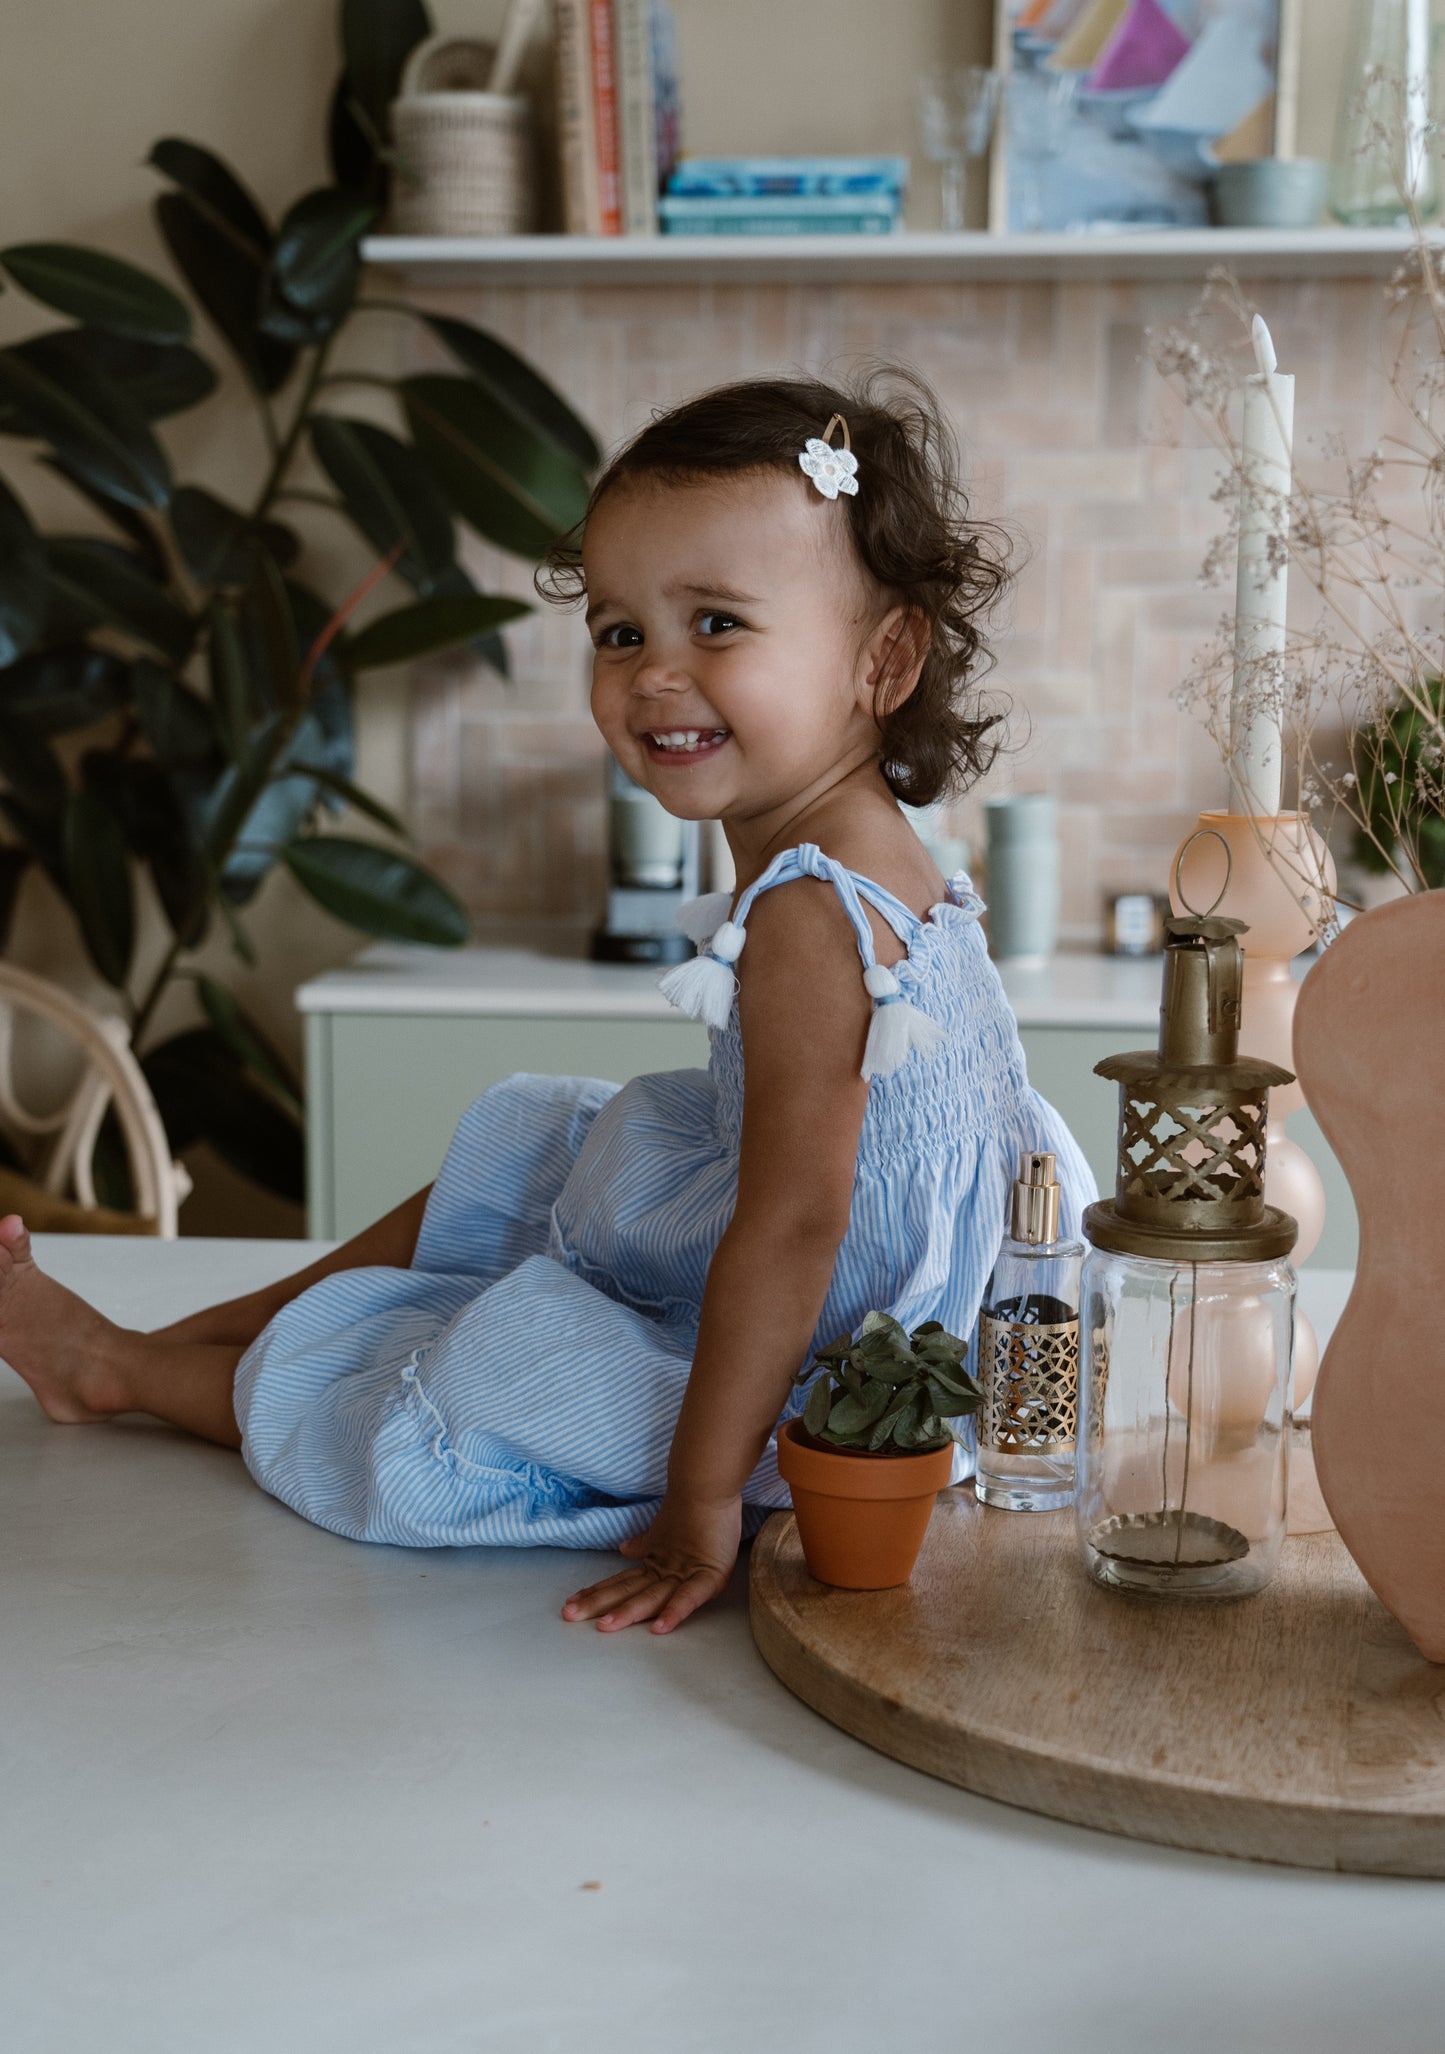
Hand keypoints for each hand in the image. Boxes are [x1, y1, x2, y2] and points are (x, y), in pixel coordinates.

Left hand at [561, 1492, 741, 1634]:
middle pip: (627, 1591)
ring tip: (604, 1625)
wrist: (709, 1483)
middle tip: (568, 1615)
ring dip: (627, 1611)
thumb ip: (645, 1545)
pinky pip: (690, 1598)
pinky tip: (659, 1628)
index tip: (571, 1602)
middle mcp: (665, 1570)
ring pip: (652, 1596)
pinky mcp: (709, 1577)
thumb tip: (624, 1549)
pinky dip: (674, 1612)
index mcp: (655, 1563)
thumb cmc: (694, 1509)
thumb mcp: (666, 1533)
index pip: (621, 1582)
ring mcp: (685, 1573)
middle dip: (598, 1604)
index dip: (597, 1592)